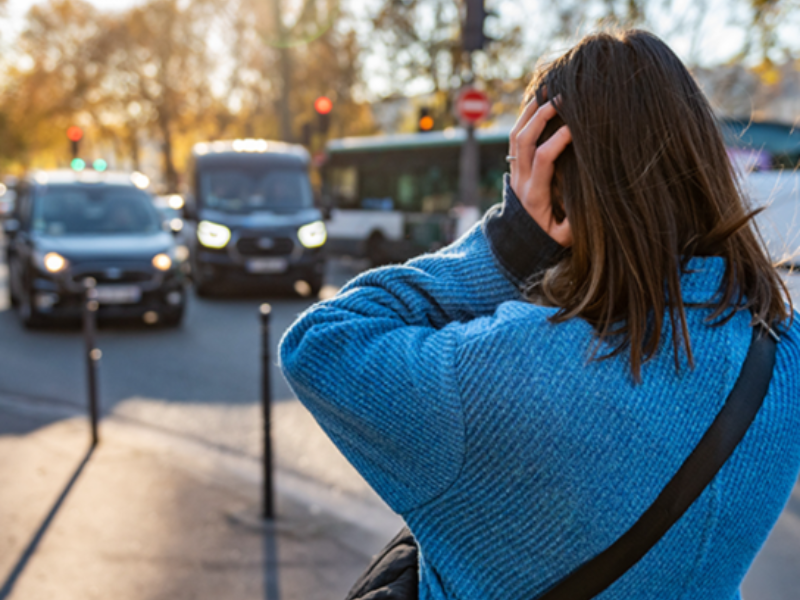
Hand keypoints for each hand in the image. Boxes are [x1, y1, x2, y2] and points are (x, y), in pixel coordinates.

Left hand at [508, 98, 572, 246]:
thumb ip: (576, 226)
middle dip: (541, 116)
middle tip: (561, 98)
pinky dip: (524, 118)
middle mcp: (520, 179)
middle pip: (524, 140)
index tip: (576, 128)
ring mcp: (514, 171)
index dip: (558, 140)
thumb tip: (594, 211)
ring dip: (530, 112)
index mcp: (534, 194)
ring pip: (516, 135)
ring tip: (547, 92)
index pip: (543, 159)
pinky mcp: (514, 167)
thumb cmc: (545, 239)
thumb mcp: (563, 240)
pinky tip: (537, 103)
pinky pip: (514, 138)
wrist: (516, 242)